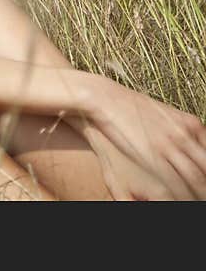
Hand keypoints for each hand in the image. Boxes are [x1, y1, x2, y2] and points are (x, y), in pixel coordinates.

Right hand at [86, 77, 205, 199]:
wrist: (104, 100)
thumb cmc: (129, 109)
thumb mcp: (163, 114)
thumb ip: (181, 129)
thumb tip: (191, 144)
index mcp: (191, 124)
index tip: (205, 184)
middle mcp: (185, 135)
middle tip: (202, 194)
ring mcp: (171, 146)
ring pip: (198, 179)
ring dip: (199, 194)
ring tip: (195, 200)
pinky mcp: (154, 157)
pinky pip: (177, 183)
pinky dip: (183, 196)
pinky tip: (180, 199)